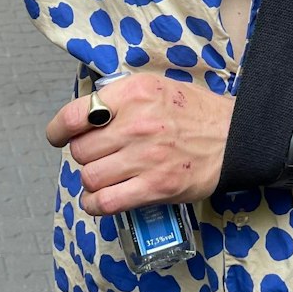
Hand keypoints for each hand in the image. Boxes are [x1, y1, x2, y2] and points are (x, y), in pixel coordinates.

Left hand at [45, 75, 231, 215]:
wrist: (234, 137)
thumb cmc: (193, 112)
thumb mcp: (155, 87)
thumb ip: (120, 97)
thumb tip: (85, 114)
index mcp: (134, 94)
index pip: (75, 115)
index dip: (58, 130)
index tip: (58, 137)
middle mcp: (136, 124)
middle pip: (81, 150)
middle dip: (83, 156)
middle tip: (97, 156)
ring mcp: (146, 158)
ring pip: (90, 177)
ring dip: (90, 181)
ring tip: (101, 178)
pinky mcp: (156, 187)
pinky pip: (108, 202)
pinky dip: (95, 205)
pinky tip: (98, 200)